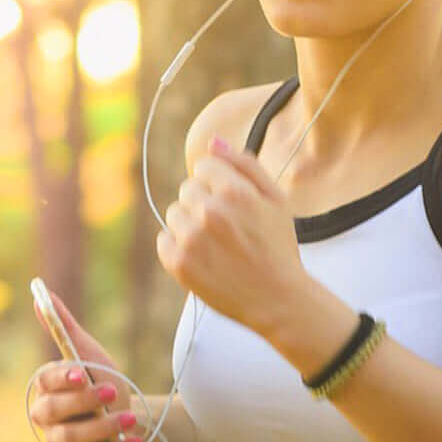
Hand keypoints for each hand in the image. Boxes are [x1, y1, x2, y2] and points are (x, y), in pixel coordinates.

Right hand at [26, 291, 147, 441]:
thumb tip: (41, 294)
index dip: (61, 378)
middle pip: (52, 411)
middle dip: (82, 401)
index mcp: (47, 388)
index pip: (45, 382)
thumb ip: (65, 329)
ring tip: (129, 418)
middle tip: (112, 391)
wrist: (128, 416)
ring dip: (102, 427)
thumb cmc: (103, 381)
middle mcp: (47, 417)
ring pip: (73, 437)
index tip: (82, 373)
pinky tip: (134, 440)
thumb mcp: (90, 354)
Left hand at [157, 136, 319, 335]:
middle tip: (228, 228)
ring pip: (174, 213)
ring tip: (217, 245)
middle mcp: (209, 212)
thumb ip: (245, 165)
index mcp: (234, 192)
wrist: (278, 300)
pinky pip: (164, 240)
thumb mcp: (275, 200)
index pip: (203, 167)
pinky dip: (178, 247)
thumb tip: (213, 141)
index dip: (218, 183)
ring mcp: (191, 239)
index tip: (232, 203)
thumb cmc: (277, 247)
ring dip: (190, 224)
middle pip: (187, 189)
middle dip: (204, 203)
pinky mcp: (178, 263)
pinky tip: (204, 258)